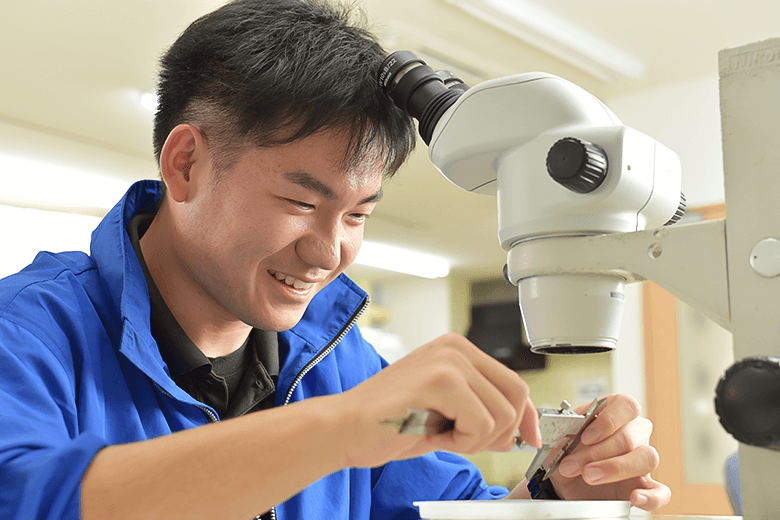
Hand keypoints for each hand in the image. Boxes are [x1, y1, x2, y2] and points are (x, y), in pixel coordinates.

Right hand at [335, 333, 541, 468]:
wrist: (345, 428)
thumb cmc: (390, 423)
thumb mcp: (448, 413)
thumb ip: (483, 413)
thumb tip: (521, 430)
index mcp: (458, 350)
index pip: (514, 382)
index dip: (525, 416)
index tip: (527, 438)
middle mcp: (455, 348)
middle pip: (515, 397)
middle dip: (498, 432)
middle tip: (462, 440)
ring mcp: (448, 360)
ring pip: (500, 414)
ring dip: (474, 439)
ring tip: (439, 434)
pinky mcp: (439, 380)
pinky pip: (480, 423)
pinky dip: (462, 442)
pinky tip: (432, 435)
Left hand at [545, 394, 670, 510]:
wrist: (566, 482)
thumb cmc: (567, 453)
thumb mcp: (559, 441)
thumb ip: (562, 434)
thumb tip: (562, 434)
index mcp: (615, 413)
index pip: (625, 406)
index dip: (608, 420)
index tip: (586, 437)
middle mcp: (635, 433)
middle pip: (630, 436)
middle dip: (598, 452)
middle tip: (573, 465)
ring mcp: (642, 460)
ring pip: (647, 458)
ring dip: (616, 468)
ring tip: (589, 476)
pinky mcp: (646, 486)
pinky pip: (662, 491)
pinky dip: (651, 496)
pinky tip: (635, 498)